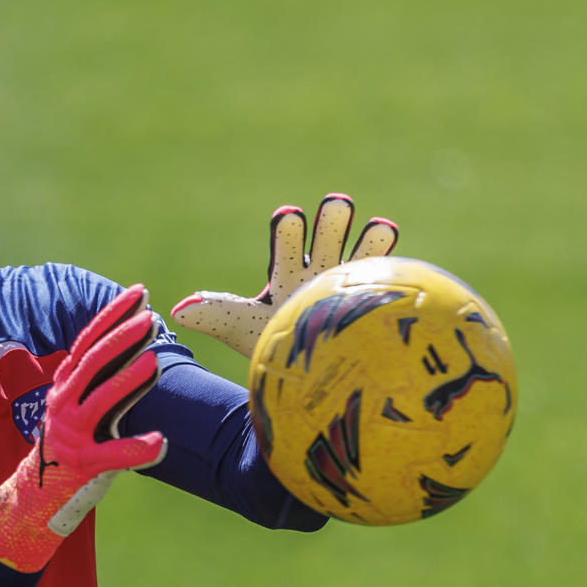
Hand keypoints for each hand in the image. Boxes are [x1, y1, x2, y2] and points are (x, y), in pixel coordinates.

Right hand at [0, 284, 168, 570]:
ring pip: (98, 402)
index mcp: (66, 384)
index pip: (89, 341)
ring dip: (126, 381)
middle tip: (148, 319)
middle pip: (92, 363)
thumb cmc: (71, 439)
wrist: (38, 490)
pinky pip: (110, 455)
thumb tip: (137, 339)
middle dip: (121, 338)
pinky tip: (159, 442)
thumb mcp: (80, 402)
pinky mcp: (82, 464)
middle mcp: (63, 402)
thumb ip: (102, 375)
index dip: (112, 315)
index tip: (138, 293)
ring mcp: (71, 433)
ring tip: (154, 363)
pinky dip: (135, 449)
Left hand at [170, 193, 397, 357]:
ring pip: (366, 252)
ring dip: (372, 238)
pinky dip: (399, 273)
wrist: (301, 379)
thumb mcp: (240, 327)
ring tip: (380, 228)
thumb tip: (177, 310)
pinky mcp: (375, 302)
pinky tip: (409, 271)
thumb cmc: (269, 345)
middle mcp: (321, 269)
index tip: (289, 220)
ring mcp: (351, 284)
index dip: (289, 228)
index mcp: (287, 269)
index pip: (287, 238)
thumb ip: (214, 312)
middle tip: (336, 207)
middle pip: (329, 234)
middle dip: (332, 220)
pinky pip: (391, 283)